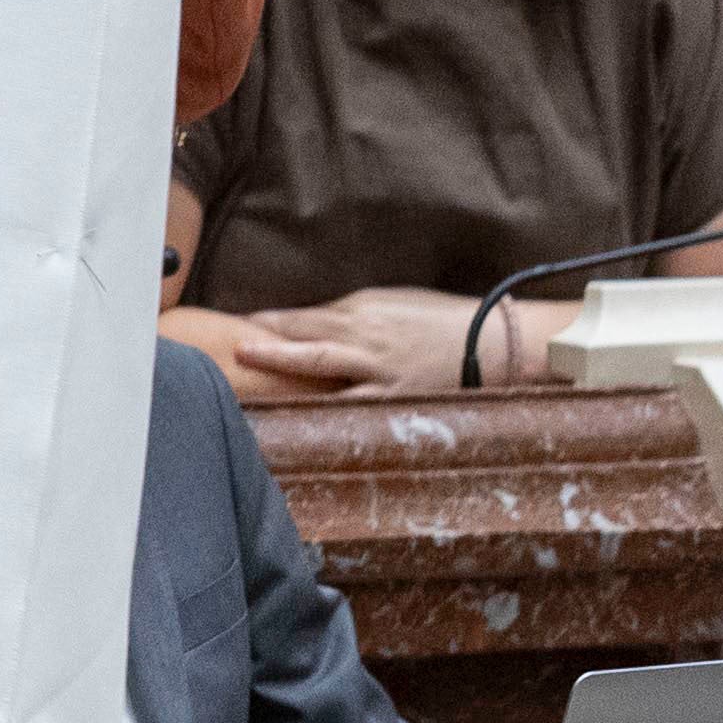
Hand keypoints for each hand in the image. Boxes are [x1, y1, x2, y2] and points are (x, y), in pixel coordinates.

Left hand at [227, 286, 487, 398]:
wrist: (492, 341)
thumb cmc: (441, 319)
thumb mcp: (392, 302)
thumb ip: (349, 313)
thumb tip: (309, 325)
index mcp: (362, 311)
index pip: (305, 317)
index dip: (269, 323)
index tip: (239, 327)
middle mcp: (365, 338)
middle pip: (305, 339)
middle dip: (267, 343)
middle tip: (231, 348)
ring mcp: (378, 370)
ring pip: (322, 370)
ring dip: (284, 374)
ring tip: (249, 381)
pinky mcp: (394, 397)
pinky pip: (352, 405)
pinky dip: (324, 411)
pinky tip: (297, 420)